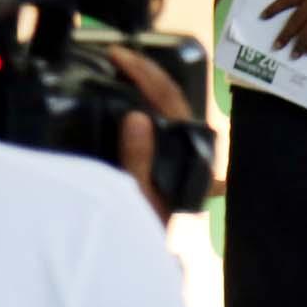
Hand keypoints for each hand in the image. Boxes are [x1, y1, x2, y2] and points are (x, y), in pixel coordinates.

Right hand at [105, 45, 194, 223]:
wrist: (147, 253)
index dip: (144, 72)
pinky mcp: (171, 154)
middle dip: (146, 69)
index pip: (168, 97)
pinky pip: (161, 118)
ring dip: (147, 82)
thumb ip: (138, 160)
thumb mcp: (137, 197)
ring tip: (121, 65)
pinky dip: (146, 100)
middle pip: (171, 94)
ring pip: (169, 103)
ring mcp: (182, 146)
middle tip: (116, 53)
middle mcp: (190, 141)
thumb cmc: (143, 227)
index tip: (118, 55)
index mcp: (187, 146)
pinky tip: (130, 93)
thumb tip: (136, 116)